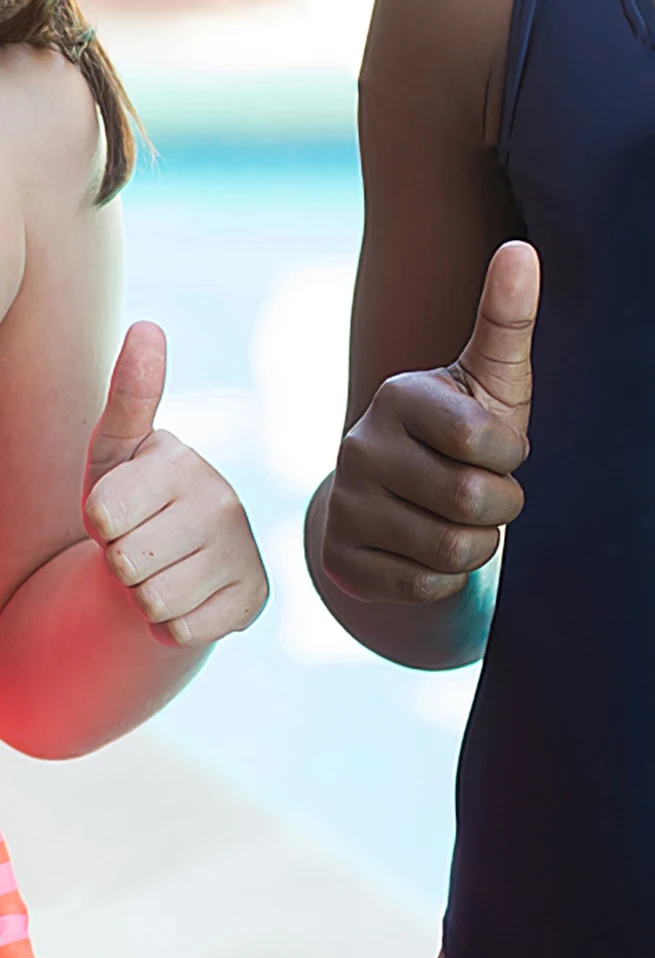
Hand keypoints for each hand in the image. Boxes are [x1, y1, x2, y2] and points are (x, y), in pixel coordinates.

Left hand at [83, 322, 267, 645]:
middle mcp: (222, 500)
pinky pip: (181, 633)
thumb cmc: (133, 504)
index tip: (119, 512)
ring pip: (153, 601)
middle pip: (125, 562)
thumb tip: (149, 324)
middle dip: (120, 565)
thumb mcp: (114, 455)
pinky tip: (189, 598)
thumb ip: (128, 395)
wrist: (180, 561)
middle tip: (141, 547)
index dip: (96, 525)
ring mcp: (241, 550)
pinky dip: (173, 626)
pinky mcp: (254, 597)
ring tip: (163, 572)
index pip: (101, 514)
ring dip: (144, 599)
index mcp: (182, 460)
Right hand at [321, 241, 539, 604]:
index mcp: (400, 395)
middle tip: (492, 492)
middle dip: (503, 505)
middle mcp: (359, 446)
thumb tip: (522, 249)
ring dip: (480, 542)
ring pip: (451, 550)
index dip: (512, 457)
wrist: (418, 498)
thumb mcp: (496, 377)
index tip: (502, 449)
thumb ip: (509, 317)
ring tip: (466, 518)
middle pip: (471, 501)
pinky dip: (448, 577)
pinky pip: (423, 586)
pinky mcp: (338, 558)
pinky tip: (434, 548)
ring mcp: (343, 503)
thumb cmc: (474, 428)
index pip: (485, 441)